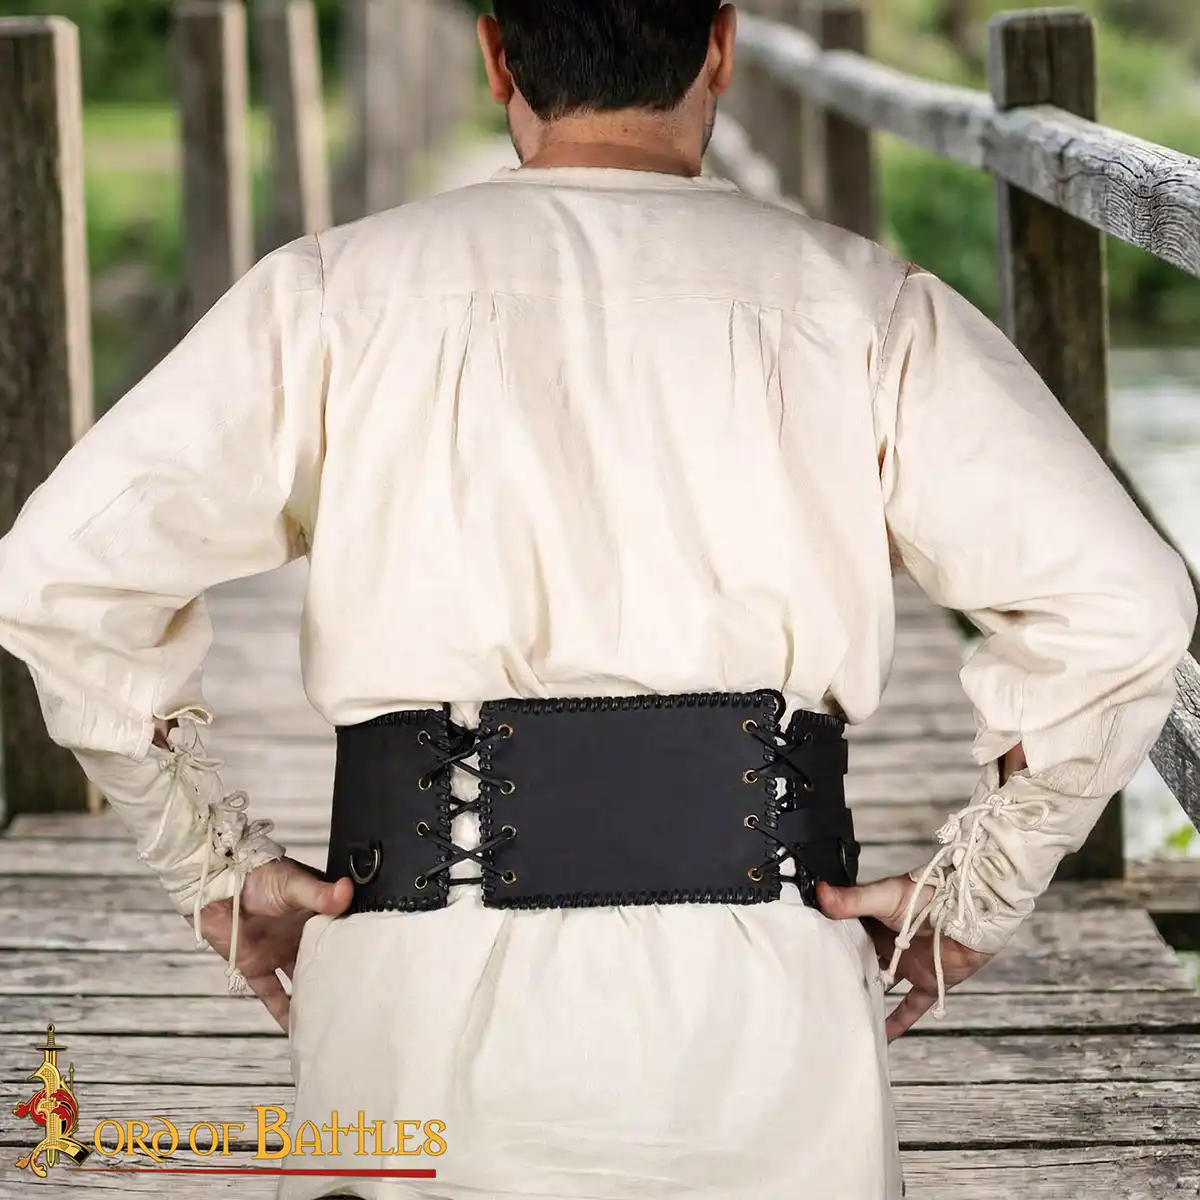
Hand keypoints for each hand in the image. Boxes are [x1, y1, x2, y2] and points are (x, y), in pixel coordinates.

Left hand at [195, 857, 352, 1030]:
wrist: (216, 886)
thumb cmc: (260, 876)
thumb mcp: (294, 884)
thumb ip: (318, 893)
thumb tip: (347, 891)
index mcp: (317, 913)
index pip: (342, 933)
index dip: (357, 948)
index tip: (376, 965)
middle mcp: (301, 936)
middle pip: (323, 961)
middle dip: (338, 978)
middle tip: (361, 1001)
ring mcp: (280, 953)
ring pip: (300, 981)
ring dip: (312, 998)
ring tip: (333, 1020)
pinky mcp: (256, 966)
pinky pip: (272, 994)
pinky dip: (282, 1012)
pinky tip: (294, 1030)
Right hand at [817, 876, 991, 1041]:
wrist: (971, 912)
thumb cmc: (928, 894)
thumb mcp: (884, 897)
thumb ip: (853, 901)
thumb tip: (819, 892)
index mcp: (873, 921)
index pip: (846, 935)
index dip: (829, 945)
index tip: (805, 958)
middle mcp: (888, 945)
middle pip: (862, 963)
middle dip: (845, 976)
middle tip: (819, 994)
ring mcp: (907, 965)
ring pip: (883, 986)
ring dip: (868, 999)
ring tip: (845, 1018)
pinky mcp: (928, 981)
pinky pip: (911, 1006)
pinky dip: (899, 1023)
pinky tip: (883, 1039)